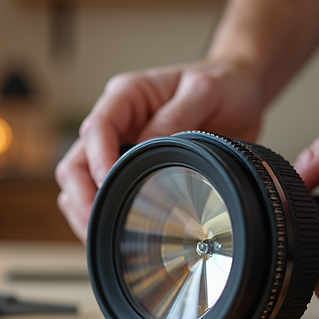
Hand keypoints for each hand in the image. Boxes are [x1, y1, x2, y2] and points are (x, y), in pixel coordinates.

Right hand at [55, 59, 265, 241]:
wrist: (241, 91)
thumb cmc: (222, 84)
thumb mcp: (204, 92)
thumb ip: (175, 117)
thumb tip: (146, 148)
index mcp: (128, 95)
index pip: (96, 128)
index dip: (96, 161)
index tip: (107, 187)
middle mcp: (118, 120)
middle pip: (77, 161)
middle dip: (81, 195)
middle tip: (97, 224)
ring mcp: (122, 144)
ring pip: (82, 181)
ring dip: (86, 209)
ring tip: (100, 234)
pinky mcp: (134, 166)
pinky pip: (105, 192)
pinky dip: (103, 213)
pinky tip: (113, 230)